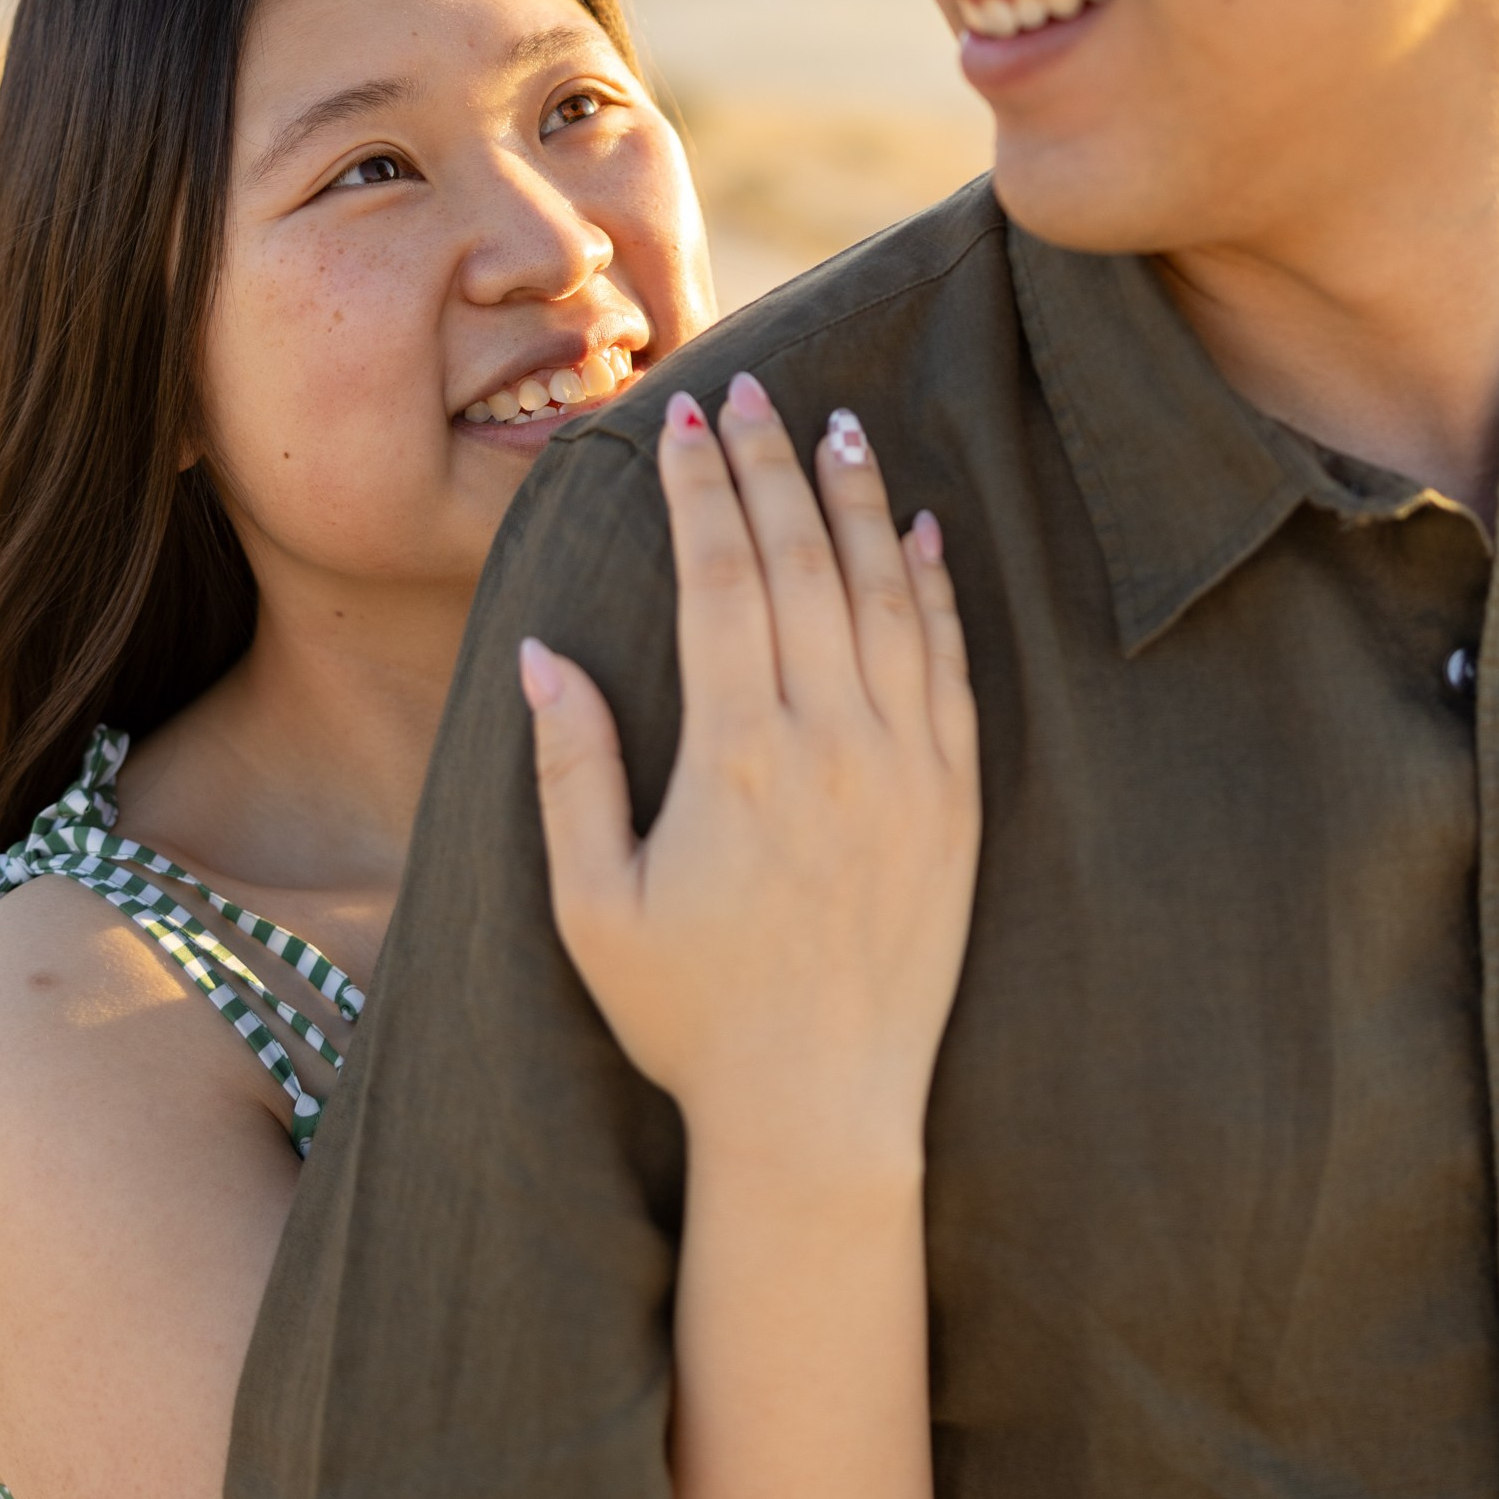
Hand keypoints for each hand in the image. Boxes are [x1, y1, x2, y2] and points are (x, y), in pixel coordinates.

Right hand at [520, 370, 979, 1183]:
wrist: (822, 1110)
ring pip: (887, 594)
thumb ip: (572, 770)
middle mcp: (832, 740)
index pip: (720, 576)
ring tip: (839, 426)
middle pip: (802, 561)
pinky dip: (936, 586)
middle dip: (771, 463)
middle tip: (751, 388)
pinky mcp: (956, 797)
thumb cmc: (691, 1016)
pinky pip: (950, 663)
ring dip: (859, 501)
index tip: (682, 417)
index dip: (701, 486)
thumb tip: (542, 650)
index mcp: (737, 754)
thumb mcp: (594, 904)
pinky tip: (922, 532)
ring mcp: (907, 764)